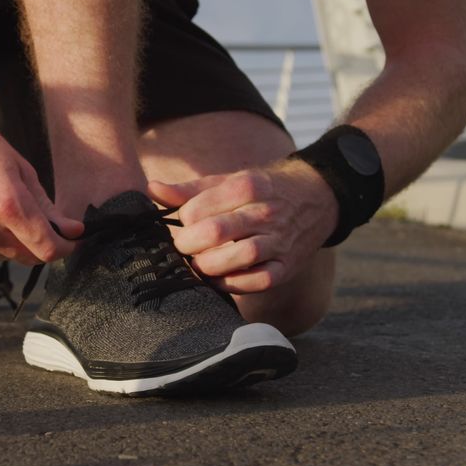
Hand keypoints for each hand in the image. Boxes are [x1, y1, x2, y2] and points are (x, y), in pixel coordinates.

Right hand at [0, 85, 82, 263]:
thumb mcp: (19, 168)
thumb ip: (46, 206)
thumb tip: (72, 230)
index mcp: (7, 205)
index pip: (47, 248)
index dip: (66, 247)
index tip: (71, 240)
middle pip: (29, 257)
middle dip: (42, 244)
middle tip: (44, 224)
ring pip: (6, 257)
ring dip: (16, 243)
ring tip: (4, 210)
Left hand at [148, 160, 337, 293]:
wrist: (315, 198)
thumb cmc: (260, 191)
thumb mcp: (228, 182)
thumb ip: (189, 190)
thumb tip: (151, 189)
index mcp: (248, 186)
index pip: (200, 207)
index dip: (183, 220)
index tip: (182, 224)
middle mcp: (266, 212)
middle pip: (217, 231)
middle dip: (189, 244)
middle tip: (183, 248)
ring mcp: (280, 240)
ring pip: (240, 257)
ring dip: (210, 266)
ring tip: (198, 265)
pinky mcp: (288, 265)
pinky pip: (261, 280)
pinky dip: (235, 284)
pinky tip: (220, 280)